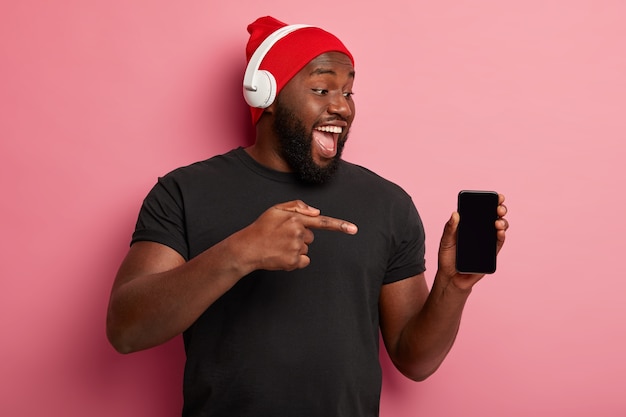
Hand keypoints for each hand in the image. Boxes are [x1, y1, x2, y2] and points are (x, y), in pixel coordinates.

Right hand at [238, 200, 357, 271]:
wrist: (247, 248)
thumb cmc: (261, 228)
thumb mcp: (275, 210)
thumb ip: (297, 206)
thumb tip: (316, 212)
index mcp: (295, 218)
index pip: (322, 222)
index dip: (340, 225)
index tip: (354, 229)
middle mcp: (298, 232)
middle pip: (310, 237)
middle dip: (300, 237)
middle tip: (282, 237)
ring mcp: (296, 248)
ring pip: (306, 248)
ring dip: (296, 248)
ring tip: (279, 246)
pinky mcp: (294, 261)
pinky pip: (304, 261)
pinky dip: (296, 260)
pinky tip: (282, 256)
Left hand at [437, 194, 508, 290]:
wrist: (451, 277)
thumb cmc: (447, 257)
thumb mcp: (446, 241)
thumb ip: (450, 228)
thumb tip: (455, 214)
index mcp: (470, 225)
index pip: (482, 210)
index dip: (491, 202)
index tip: (497, 196)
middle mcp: (480, 231)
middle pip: (494, 217)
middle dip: (499, 210)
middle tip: (498, 208)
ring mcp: (487, 241)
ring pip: (499, 228)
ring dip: (502, 223)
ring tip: (497, 222)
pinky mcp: (491, 253)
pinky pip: (498, 243)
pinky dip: (501, 236)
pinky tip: (500, 232)